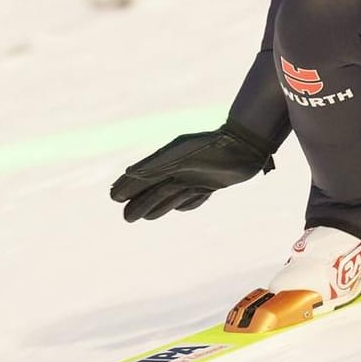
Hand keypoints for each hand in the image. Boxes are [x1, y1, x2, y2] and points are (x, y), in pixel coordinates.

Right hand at [109, 123, 274, 221]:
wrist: (246, 143)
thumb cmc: (212, 148)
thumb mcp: (181, 155)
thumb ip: (155, 165)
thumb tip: (129, 173)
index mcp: (168, 160)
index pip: (142, 177)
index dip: (128, 187)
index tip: (114, 197)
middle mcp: (180, 168)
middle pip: (154, 189)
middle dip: (139, 203)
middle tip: (125, 217)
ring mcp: (196, 175)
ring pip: (171, 195)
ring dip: (156, 206)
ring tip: (142, 216)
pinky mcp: (214, 181)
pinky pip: (194, 196)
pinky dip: (185, 203)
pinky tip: (179, 208)